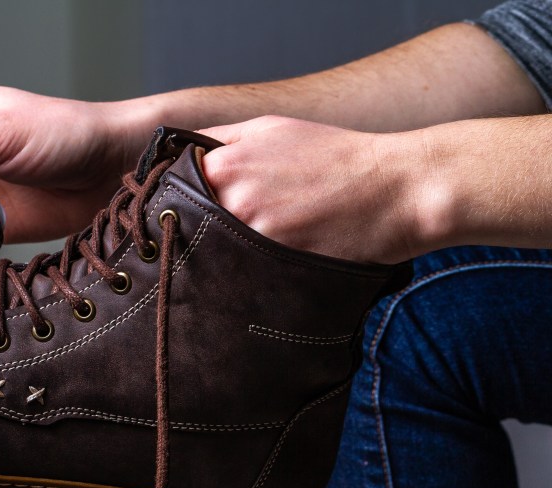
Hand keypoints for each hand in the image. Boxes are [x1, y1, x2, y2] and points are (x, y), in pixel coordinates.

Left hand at [200, 116, 425, 263]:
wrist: (397, 189)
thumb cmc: (337, 156)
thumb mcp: (272, 129)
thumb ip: (222, 139)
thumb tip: (180, 152)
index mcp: (224, 164)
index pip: (177, 190)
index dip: (186, 201)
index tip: (202, 207)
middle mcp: (230, 198)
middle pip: (192, 223)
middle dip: (204, 227)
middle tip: (230, 230)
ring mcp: (251, 233)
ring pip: (215, 251)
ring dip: (226, 252)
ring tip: (259, 246)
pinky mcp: (273, 263)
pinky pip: (243, 272)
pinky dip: (250, 269)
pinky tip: (271, 261)